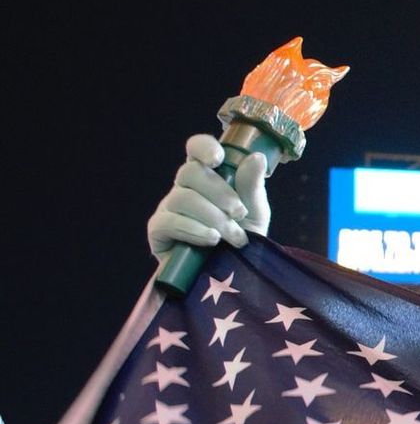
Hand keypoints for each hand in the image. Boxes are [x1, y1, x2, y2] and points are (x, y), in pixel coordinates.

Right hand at [147, 134, 271, 259]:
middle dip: (220, 193)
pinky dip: (193, 229)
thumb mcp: (255, 212)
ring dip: (213, 217)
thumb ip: (253, 186)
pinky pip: (169, 221)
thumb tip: (256, 157)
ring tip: (234, 237)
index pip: (196, 149)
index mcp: (207, 176)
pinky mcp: (158, 231)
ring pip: (183, 198)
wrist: (233, 276)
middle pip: (190, 172)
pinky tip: (211, 240)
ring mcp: (168, 208)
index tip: (219, 159)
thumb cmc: (243, 238)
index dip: (203, 147)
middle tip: (239, 213)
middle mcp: (184, 188)